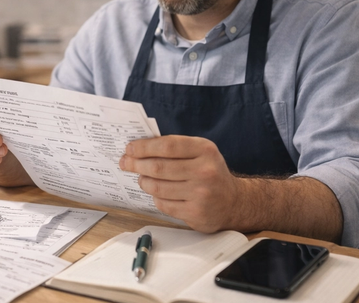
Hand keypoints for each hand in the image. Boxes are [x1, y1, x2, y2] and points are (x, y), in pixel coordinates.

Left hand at [119, 135, 242, 232]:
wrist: (233, 202)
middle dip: (136, 164)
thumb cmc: (209, 172)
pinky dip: (156, 197)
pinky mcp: (195, 213)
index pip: (167, 145)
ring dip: (144, 182)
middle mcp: (205, 171)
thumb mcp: (200, 152)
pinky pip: (163, 204)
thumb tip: (139, 147)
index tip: (130, 148)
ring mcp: (200, 194)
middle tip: (125, 162)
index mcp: (205, 150)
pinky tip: (158, 192)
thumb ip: (175, 147)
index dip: (144, 147)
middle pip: (158, 167)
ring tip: (142, 178)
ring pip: (157, 187)